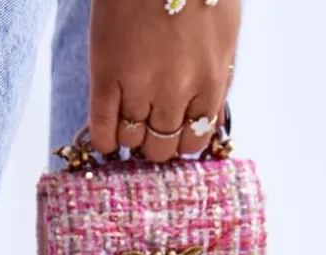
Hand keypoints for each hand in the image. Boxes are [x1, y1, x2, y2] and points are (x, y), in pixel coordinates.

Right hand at [89, 0, 240, 160]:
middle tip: (148, 130)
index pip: (195, 141)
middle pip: (162, 149)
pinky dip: (104, 141)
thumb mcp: (223, 34)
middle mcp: (176, 92)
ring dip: (131, 139)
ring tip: (128, 123)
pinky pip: (102, 129)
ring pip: (133, 141)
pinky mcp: (106, 75)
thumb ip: (218, 80)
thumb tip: (210, 123)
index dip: (181, 143)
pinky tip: (107, 137)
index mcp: (211, 81)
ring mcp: (138, 85)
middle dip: (156, 143)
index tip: (172, 136)